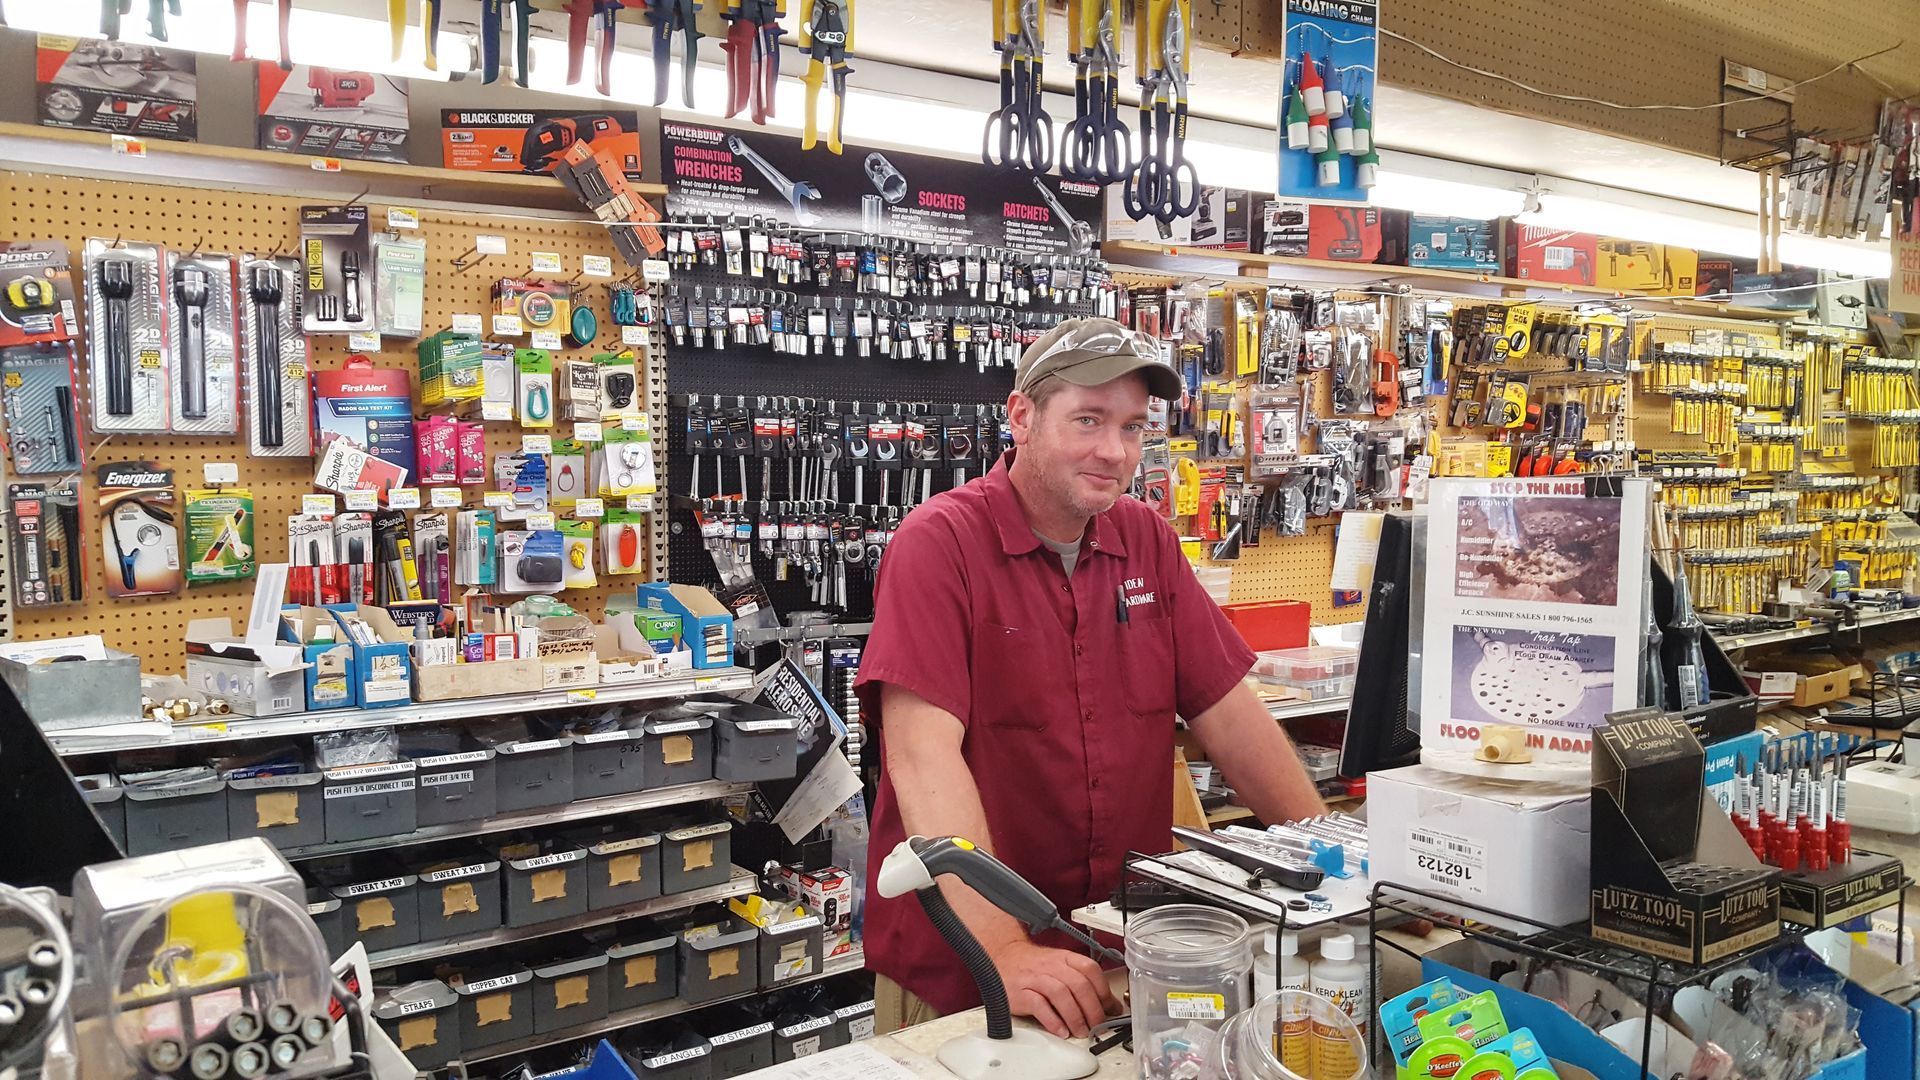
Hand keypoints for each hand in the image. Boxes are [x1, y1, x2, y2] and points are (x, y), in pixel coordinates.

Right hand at [989, 938, 1120, 1038]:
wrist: (1002, 956)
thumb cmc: (1033, 965)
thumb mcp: (1060, 966)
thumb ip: (1083, 982)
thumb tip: (1108, 1005)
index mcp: (1064, 958)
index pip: (1090, 970)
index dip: (1104, 991)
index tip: (1111, 1009)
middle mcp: (1051, 966)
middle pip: (1078, 985)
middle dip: (1092, 1009)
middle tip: (1097, 1025)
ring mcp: (1035, 978)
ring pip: (1061, 994)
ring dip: (1075, 1016)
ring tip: (1080, 1031)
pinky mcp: (1020, 992)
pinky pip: (1039, 1005)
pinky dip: (1052, 1020)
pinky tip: (1061, 1030)